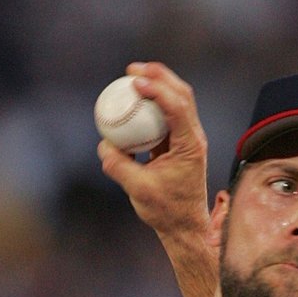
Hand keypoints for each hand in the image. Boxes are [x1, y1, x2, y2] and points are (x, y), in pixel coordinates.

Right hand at [97, 62, 209, 240]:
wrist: (184, 226)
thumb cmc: (166, 212)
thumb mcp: (138, 191)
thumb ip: (119, 167)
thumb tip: (103, 145)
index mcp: (190, 146)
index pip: (177, 108)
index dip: (157, 89)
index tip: (134, 82)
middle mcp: (194, 138)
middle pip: (182, 94)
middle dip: (159, 75)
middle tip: (132, 70)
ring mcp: (189, 139)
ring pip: (178, 100)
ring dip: (158, 84)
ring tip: (133, 76)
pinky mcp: (179, 143)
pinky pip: (167, 115)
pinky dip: (153, 103)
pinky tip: (134, 99)